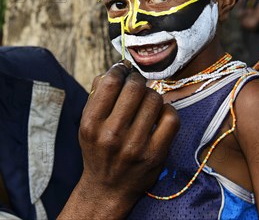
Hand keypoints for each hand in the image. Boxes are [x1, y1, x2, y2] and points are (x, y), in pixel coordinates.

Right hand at [59, 62, 178, 218]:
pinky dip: (167, 110)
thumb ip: (97, 94)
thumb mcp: (87, 123)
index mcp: (91, 124)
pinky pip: (171, 118)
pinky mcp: (156, 155)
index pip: (111, 82)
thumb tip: (117, 68)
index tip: (123, 70)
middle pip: (135, 88)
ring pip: (154, 99)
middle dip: (137, 80)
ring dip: (151, 94)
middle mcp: (112, 135)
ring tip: (146, 101)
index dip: (120, 70)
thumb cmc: (98, 148)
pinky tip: (159, 114)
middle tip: (136, 84)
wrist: (107, 189)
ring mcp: (135, 146)